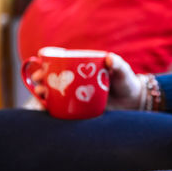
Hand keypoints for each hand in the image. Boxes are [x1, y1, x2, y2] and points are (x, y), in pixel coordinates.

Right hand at [26, 53, 142, 110]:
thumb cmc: (127, 81)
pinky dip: (54, 110)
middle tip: (38, 86)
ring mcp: (77, 95)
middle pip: (54, 80)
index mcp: (82, 68)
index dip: (47, 67)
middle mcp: (77, 81)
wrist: (133, 101)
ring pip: (56, 94)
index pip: (61, 65)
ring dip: (44, 96)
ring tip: (41, 97)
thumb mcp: (123, 71)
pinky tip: (47, 111)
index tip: (41, 71)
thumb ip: (118, 64)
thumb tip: (109, 59)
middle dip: (42, 82)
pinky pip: (64, 109)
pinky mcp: (81, 108)